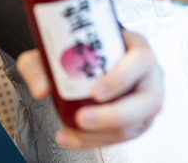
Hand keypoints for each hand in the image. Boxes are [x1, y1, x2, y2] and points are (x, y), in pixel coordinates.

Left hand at [16, 29, 162, 149]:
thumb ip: (39, 66)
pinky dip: (96, 141)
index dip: (121, 79)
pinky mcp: (138, 121)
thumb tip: (41, 90)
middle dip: (114, 116)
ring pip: (136, 125)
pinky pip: (123, 136)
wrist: (78, 60)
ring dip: (103, 134)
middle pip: (148, 101)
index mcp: (136, 47)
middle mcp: (148, 75)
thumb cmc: (74, 49)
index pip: (141, 60)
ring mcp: (146, 100)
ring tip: (71, 132)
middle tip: (81, 118)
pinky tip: (72, 138)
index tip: (95, 91)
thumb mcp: (50, 49)